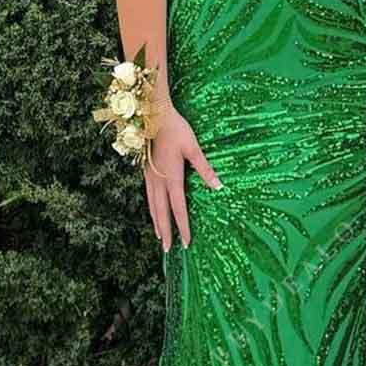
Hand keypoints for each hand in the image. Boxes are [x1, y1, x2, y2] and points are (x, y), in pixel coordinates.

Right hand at [143, 104, 221, 250]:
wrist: (152, 115)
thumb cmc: (176, 129)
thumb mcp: (194, 148)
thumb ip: (205, 168)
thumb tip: (219, 186)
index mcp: (171, 177)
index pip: (178, 209)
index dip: (183, 227)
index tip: (187, 242)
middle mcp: (158, 181)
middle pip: (161, 213)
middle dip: (166, 232)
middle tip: (168, 250)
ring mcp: (149, 177)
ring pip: (152, 206)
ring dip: (157, 222)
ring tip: (160, 236)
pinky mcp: (146, 171)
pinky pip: (148, 196)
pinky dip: (152, 209)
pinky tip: (154, 211)